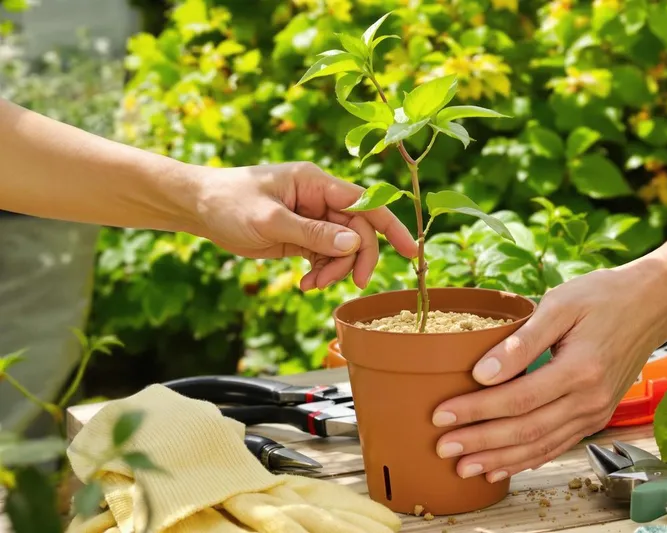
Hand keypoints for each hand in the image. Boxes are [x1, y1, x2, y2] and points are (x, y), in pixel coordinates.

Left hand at [193, 162, 416, 290]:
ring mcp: (312, 218)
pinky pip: (325, 256)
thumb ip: (313, 233)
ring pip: (343, 248)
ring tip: (311, 285)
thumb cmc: (229, 202)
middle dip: (356, 259)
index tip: (409, 252)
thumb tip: (354, 244)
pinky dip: (321, 273)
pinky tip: (305, 284)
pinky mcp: (302, 236)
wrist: (199, 208)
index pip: (365, 203)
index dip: (390, 226)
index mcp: (317, 182)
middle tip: (351, 284)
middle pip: (358, 231)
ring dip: (335, 270)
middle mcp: (320, 199)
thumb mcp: (270, 220)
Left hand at [430, 259, 666, 482]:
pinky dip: (528, 460)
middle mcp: (590, 399)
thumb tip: (482, 372)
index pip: (517, 399)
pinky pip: (558, 445)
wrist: (651, 304)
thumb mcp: (560, 305)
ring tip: (464, 467)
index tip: (442, 415)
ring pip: (541, 445)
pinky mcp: (595, 415)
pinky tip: (502, 466)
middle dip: (480, 442)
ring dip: (500, 459)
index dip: (476, 411)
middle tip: (443, 447)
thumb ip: (521, 341)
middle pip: (526, 430)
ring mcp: (595, 412)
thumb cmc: (602, 297)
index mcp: (580, 369)